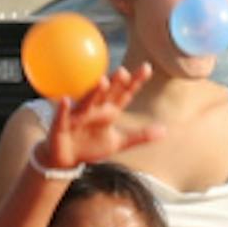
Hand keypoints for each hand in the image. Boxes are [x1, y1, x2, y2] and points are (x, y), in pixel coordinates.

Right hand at [40, 62, 165, 174]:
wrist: (67, 159)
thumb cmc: (92, 147)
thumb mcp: (119, 143)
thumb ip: (140, 136)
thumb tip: (165, 131)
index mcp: (109, 111)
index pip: (125, 93)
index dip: (135, 81)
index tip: (147, 68)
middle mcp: (95, 109)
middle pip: (107, 93)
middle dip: (115, 83)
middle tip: (123, 71)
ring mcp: (79, 116)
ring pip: (87, 102)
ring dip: (94, 92)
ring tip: (102, 81)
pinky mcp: (63, 125)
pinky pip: (63, 116)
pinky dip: (64, 109)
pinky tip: (65, 100)